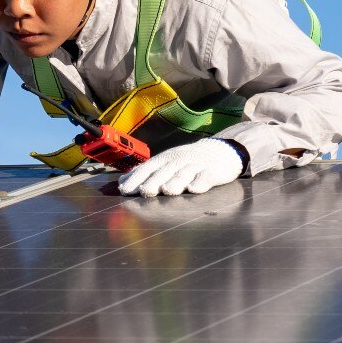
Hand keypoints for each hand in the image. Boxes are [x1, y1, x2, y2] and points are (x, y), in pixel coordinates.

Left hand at [119, 139, 244, 196]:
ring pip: (183, 175)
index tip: (124, 190)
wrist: (220, 150)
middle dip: (153, 182)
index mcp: (164, 160)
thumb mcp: (165, 162)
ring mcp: (195, 166)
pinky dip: (200, 183)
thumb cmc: (186, 160)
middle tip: (144, 191)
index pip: (147, 169)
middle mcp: (178, 161)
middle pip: (163, 173)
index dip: (135, 179)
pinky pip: (205, 177)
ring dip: (175, 183)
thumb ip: (145, 172)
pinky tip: (194, 188)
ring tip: (167, 190)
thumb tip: (121, 181)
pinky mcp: (212, 171)